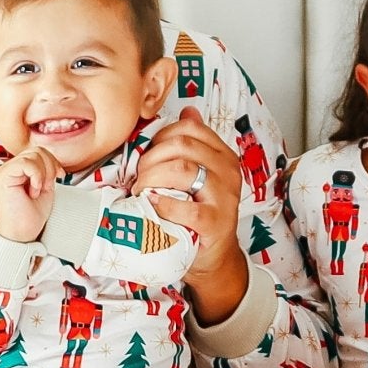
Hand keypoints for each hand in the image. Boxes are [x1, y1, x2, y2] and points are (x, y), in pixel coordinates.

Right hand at [0, 147, 59, 243]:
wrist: (22, 233)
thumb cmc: (30, 216)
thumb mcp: (44, 186)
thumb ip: (45, 169)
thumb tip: (51, 159)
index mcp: (18, 171)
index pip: (38, 151)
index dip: (52, 161)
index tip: (59, 176)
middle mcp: (9, 169)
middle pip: (37, 150)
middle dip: (49, 166)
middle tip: (45, 186)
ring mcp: (5, 171)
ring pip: (33, 155)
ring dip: (43, 173)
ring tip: (38, 189)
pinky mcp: (3, 176)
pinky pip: (26, 163)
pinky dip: (36, 176)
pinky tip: (33, 190)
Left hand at [137, 109, 246, 322]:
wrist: (212, 257)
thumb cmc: (199, 213)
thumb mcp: (200, 175)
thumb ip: (194, 144)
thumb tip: (187, 109)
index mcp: (223, 155)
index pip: (190, 129)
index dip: (161, 136)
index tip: (147, 153)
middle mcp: (228, 172)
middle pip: (183, 147)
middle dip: (152, 158)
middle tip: (139, 176)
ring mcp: (224, 198)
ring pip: (183, 171)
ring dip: (152, 179)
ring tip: (141, 191)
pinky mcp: (216, 224)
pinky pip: (186, 208)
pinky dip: (164, 204)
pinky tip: (153, 205)